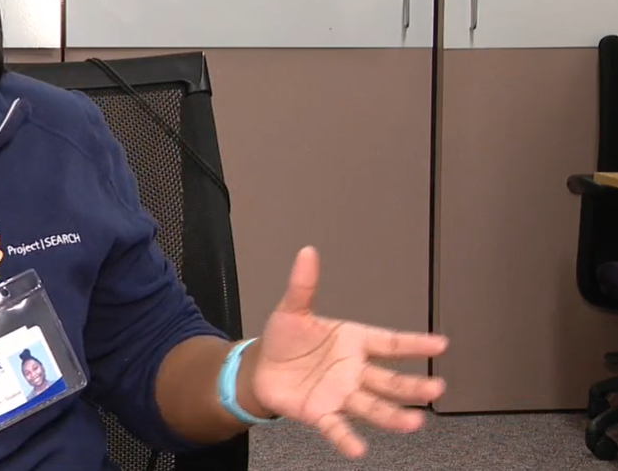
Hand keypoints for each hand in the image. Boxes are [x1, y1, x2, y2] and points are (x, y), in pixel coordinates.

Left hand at [248, 247, 447, 458]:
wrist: (262, 368)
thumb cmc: (285, 339)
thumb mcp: (292, 309)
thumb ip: (303, 285)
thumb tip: (307, 253)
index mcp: (353, 342)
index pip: (389, 342)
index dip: (413, 343)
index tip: (440, 344)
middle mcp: (354, 371)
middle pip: (390, 380)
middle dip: (413, 385)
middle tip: (436, 388)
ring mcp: (341, 394)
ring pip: (373, 406)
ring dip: (393, 416)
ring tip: (413, 423)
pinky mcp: (321, 413)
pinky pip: (337, 427)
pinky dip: (346, 438)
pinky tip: (358, 449)